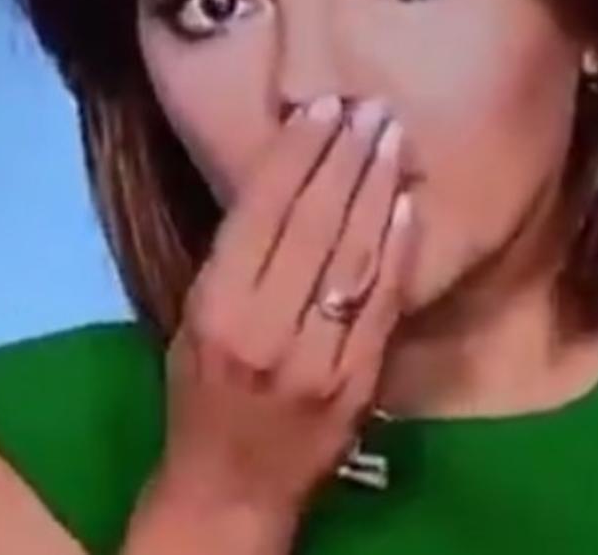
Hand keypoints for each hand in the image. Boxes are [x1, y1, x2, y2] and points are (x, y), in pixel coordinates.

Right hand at [158, 95, 416, 516]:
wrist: (232, 488)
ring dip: (376, 189)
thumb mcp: (190, 324)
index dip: (296, 154)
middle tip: (370, 109)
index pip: (262, 212)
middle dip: (344, 157)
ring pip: (353, 255)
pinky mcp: (357, 380)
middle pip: (313, 223)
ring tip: (392, 138)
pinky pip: (381, 303)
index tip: (321, 108)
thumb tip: (285, 183)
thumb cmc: (199, 399)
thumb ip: (232, 261)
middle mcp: (265, 328)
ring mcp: (318, 357)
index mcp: (215, 308)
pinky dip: (396, 250)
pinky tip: (407, 205)